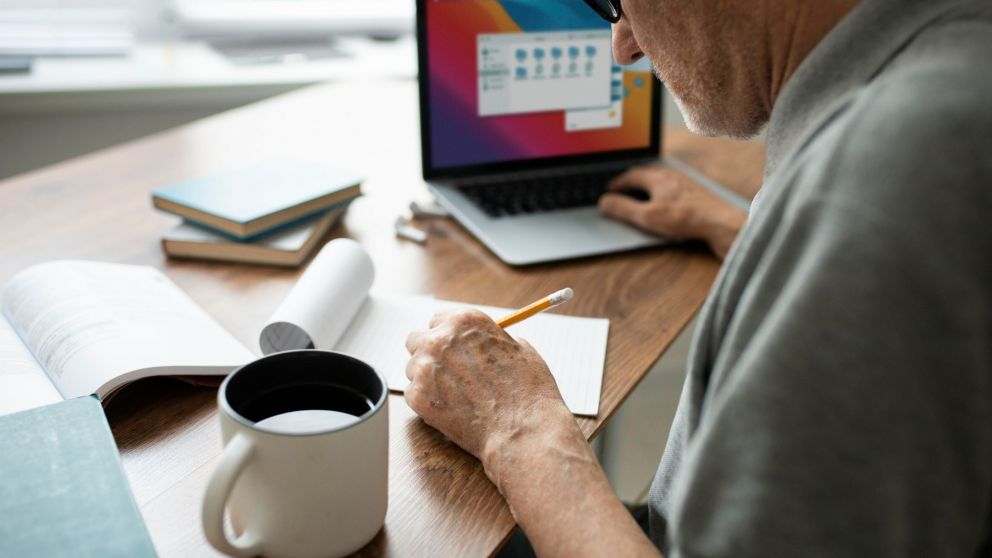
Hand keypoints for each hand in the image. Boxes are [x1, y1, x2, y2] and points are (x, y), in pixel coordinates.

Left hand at [404, 309, 571, 480]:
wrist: (522, 430)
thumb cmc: (527, 392)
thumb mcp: (520, 350)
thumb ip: (493, 340)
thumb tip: (486, 343)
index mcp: (464, 321)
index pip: (438, 320)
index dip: (446, 335)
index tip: (451, 347)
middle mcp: (439, 339)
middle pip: (417, 340)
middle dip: (430, 354)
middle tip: (447, 372)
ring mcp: (425, 368)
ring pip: (413, 368)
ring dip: (427, 378)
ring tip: (454, 396)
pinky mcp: (418, 397)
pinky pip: (413, 393)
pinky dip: (427, 402)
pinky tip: (450, 410)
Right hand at [598, 164, 746, 258]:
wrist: (719, 222)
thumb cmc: (685, 219)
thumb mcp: (647, 217)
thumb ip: (623, 209)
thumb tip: (604, 202)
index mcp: (656, 178)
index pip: (631, 175)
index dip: (618, 183)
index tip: (610, 189)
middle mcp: (671, 175)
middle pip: (646, 173)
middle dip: (632, 181)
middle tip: (622, 189)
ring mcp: (685, 181)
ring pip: (660, 178)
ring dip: (647, 183)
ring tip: (641, 193)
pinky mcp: (695, 190)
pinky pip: (673, 185)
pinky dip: (661, 189)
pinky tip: (665, 200)